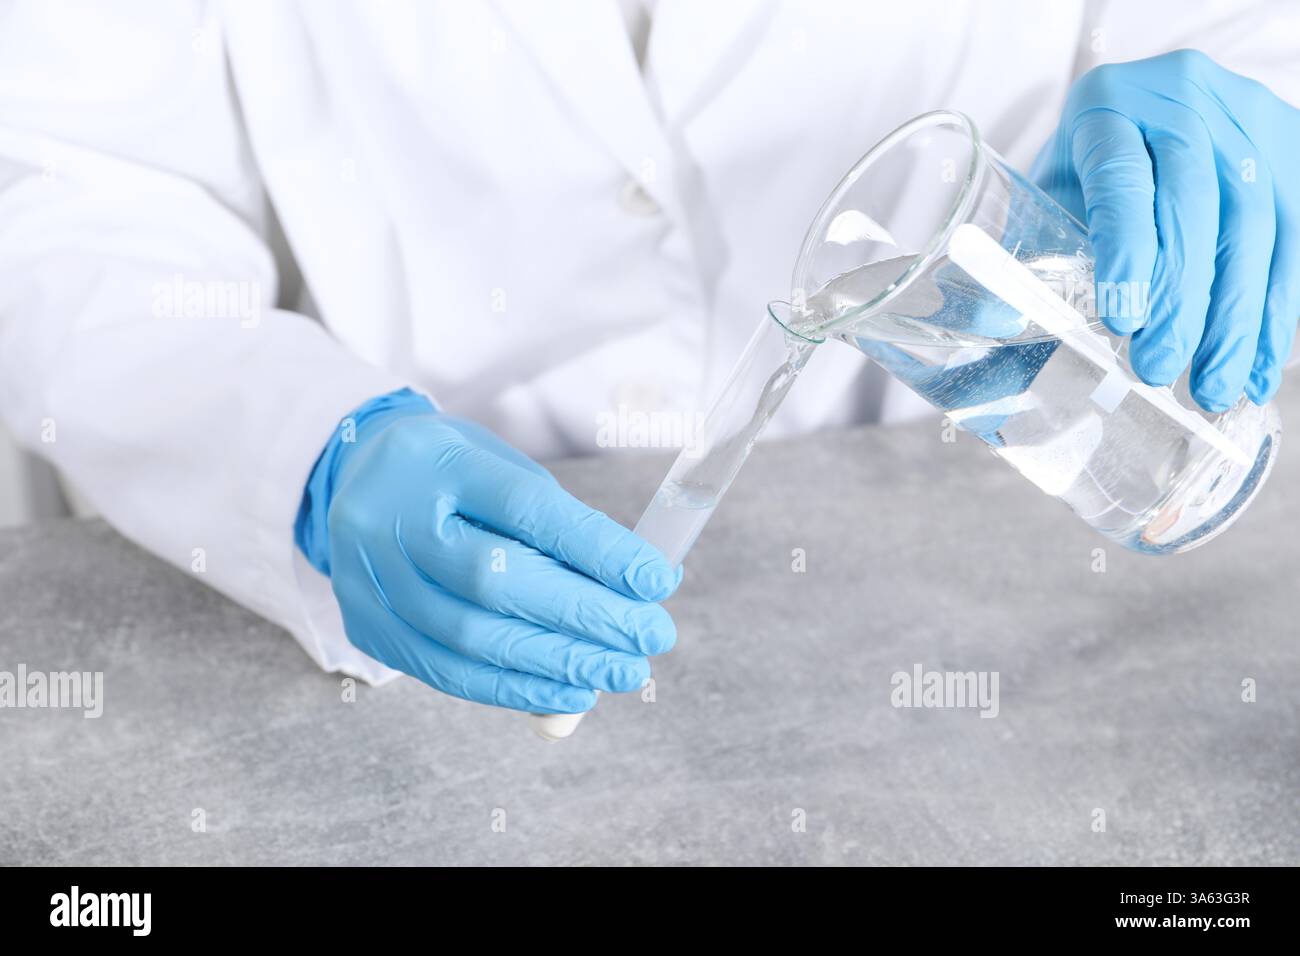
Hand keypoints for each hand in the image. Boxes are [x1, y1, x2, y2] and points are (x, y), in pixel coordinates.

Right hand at [324, 411, 677, 712]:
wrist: (358, 481)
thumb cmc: (451, 476)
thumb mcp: (500, 469)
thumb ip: (559, 523)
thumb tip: (637, 584)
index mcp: (434, 461)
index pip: (525, 508)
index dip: (597, 549)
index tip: (656, 579)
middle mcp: (390, 518)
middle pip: (495, 579)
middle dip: (586, 616)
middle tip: (651, 636)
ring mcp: (369, 577)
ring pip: (471, 636)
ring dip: (559, 662)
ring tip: (622, 670)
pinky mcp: (366, 626)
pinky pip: (446, 672)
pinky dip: (515, 689)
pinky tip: (570, 691)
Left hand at [1033, 49, 1299, 411]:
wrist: (1144, 117)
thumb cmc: (1082, 174)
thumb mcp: (1043, 199)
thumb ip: (1019, 258)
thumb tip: (993, 325)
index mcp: (1106, 106)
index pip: (1121, 176)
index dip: (1127, 249)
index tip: (1123, 320)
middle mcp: (1183, 99)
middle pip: (1197, 203)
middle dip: (1183, 300)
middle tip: (1159, 370)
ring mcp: (1246, 118)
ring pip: (1256, 223)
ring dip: (1236, 318)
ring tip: (1210, 387)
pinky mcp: (1289, 145)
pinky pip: (1294, 235)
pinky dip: (1275, 309)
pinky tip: (1255, 365)